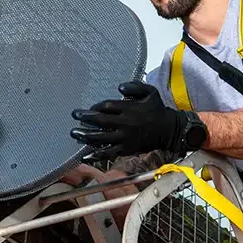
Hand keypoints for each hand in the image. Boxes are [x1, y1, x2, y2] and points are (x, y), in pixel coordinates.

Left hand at [70, 81, 194, 161]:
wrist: (168, 130)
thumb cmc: (157, 109)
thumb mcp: (150, 92)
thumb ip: (135, 87)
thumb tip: (119, 88)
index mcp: (130, 109)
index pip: (107, 107)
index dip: (95, 107)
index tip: (88, 108)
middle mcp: (126, 124)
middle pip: (101, 121)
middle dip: (86, 118)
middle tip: (74, 115)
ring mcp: (125, 138)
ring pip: (102, 138)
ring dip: (86, 135)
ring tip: (74, 133)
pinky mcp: (126, 149)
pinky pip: (109, 153)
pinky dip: (97, 155)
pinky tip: (85, 155)